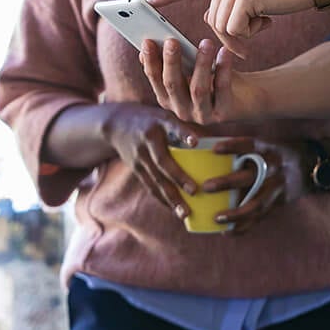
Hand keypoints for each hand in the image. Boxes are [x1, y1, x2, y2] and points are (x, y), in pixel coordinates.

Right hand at [99, 102, 204, 222]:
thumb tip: (213, 142)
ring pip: (155, 179)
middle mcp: (148, 140)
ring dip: (170, 197)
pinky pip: (150, 186)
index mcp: (159, 123)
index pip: (172, 127)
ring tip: (185, 214)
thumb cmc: (151, 120)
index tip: (195, 142)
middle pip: (163, 161)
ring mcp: (140, 156)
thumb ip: (183, 128)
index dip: (183, 133)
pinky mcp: (135, 168)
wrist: (116, 124)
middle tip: (195, 191)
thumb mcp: (164, 116)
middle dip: (178, 177)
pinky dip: (162, 199)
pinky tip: (174, 210)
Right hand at [141, 37, 264, 123]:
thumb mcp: (189, 69)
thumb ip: (170, 61)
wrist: (244, 98)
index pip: (155, 80)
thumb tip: (146, 46)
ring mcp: (202, 115)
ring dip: (201, 63)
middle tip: (172, 41)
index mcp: (168, 99)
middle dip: (171, 62)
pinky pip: (222, 89)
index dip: (150, 61)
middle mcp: (181, 110)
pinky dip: (224, 69)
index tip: (148, 42)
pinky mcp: (223, 113)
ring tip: (206, 43)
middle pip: (173, 85)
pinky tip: (224, 52)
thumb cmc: (212, 78)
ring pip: (198, 89)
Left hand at [149, 0, 311, 47]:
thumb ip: (230, 2)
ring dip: (243, 35)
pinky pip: (234, 30)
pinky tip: (268, 21)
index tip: (149, 1)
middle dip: (231, 35)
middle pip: (212, 20)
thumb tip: (210, 19)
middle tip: (257, 30)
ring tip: (265, 20)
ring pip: (222, 27)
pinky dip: (249, 35)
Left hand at [201, 137, 307, 234]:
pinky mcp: (279, 202)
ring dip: (236, 213)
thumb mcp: (268, 144)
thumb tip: (208, 145)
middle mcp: (274, 168)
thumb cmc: (279, 153)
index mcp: (269, 149)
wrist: (312, 166)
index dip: (233, 146)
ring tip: (217, 218)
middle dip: (228, 182)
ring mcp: (278, 187)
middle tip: (206, 186)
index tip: (214, 148)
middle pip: (250, 176)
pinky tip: (227, 232)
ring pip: (257, 204)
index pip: (250, 145)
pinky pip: (260, 217)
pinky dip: (243, 227)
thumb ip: (244, 147)